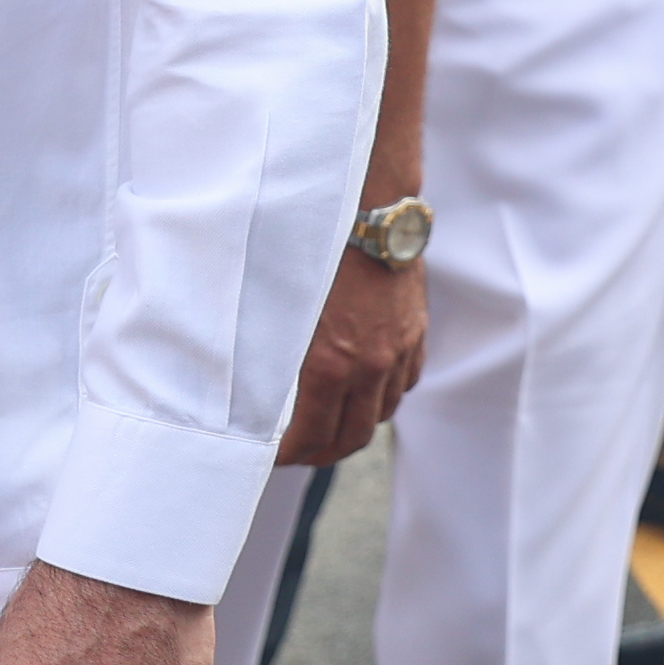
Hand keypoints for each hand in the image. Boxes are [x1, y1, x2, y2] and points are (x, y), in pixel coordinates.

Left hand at [269, 246, 425, 468]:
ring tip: (330, 426)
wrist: (366, 208)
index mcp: (329, 364)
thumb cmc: (308, 248)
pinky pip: (404, 383)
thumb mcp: (276, 304)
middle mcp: (370, 366)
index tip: (272, 456)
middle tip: (299, 453)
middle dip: (322, 453)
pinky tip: (364, 392)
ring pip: (382, 413)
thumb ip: (268, 352)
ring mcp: (398, 351)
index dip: (290, 455)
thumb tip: (248, 388)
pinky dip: (383, 397)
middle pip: (353, 437)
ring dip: (355, 427)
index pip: (313, 436)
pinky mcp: (415, 333)